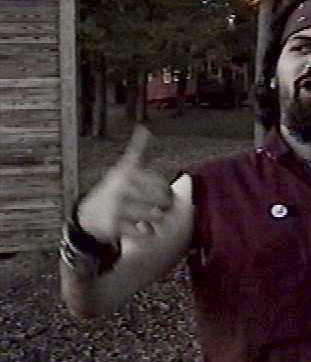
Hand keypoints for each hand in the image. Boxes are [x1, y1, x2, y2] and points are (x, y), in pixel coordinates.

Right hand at [77, 126, 173, 244]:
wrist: (90, 213)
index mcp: (128, 173)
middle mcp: (122, 188)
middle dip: (165, 206)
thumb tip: (143, 129)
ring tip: (149, 216)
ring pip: (155, 217)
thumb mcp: (125, 167)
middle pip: (162, 201)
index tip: (166, 195)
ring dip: (155, 219)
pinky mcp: (114, 225)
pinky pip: (143, 232)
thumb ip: (137, 149)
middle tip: (161, 207)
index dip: (168, 192)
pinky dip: (145, 232)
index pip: (162, 184)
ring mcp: (117, 207)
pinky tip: (140, 227)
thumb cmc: (115, 188)